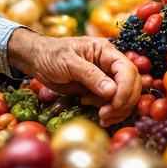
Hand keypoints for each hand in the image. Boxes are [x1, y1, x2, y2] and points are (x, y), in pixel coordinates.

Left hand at [8, 30, 140, 126]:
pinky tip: (90, 108)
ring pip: (123, 97)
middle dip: (121, 103)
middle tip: (104, 114)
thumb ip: (90, 75)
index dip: (126, 89)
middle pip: (131, 85)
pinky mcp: (97, 90)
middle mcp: (109, 65)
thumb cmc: (50, 55)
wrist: (36, 60)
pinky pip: (110, 103)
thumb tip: (112, 91)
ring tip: (98, 115)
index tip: (115, 104)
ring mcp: (104, 78)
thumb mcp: (68, 62)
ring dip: (115, 110)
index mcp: (105, 52)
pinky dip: (106, 111)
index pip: (127, 70)